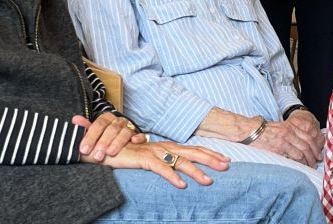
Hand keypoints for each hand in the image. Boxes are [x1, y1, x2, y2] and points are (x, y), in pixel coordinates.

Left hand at [73, 113, 146, 161]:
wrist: (120, 151)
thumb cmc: (104, 144)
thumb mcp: (93, 138)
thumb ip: (86, 129)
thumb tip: (75, 119)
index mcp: (107, 119)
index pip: (99, 124)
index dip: (91, 136)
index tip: (84, 149)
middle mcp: (119, 122)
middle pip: (112, 128)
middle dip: (103, 142)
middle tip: (97, 156)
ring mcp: (130, 129)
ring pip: (125, 132)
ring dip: (117, 142)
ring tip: (110, 153)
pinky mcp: (140, 137)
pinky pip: (141, 135)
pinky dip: (139, 137)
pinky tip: (134, 141)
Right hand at [85, 140, 230, 188]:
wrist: (104, 147)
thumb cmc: (127, 154)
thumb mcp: (149, 158)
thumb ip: (163, 161)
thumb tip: (178, 169)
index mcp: (168, 147)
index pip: (194, 149)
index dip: (210, 154)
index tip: (226, 159)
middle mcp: (164, 147)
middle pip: (193, 153)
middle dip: (211, 159)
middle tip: (227, 166)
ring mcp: (155, 152)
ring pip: (180, 162)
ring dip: (196, 172)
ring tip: (209, 181)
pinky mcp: (143, 159)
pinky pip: (160, 169)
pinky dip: (172, 177)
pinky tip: (182, 186)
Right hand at [251, 115, 323, 166]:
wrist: (250, 131)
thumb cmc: (262, 131)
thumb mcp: (278, 127)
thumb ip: (289, 133)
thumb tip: (298, 142)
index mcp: (290, 126)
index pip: (308, 136)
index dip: (315, 146)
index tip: (318, 153)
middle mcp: (290, 132)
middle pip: (308, 144)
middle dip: (314, 154)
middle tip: (317, 161)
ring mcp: (285, 140)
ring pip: (303, 151)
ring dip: (308, 159)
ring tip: (310, 166)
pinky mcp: (279, 147)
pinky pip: (294, 155)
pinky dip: (300, 161)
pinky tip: (302, 166)